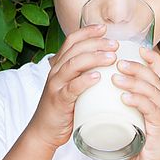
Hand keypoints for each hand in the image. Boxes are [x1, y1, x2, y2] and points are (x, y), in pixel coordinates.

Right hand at [26, 23, 118, 150]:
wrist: (44, 132)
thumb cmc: (64, 108)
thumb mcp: (74, 86)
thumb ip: (85, 75)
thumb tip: (110, 65)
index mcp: (60, 66)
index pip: (71, 41)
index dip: (87, 32)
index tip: (104, 27)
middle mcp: (56, 72)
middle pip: (75, 49)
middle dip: (96, 43)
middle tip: (115, 44)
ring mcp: (56, 86)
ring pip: (74, 64)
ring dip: (94, 58)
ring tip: (111, 57)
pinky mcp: (59, 101)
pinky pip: (71, 88)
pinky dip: (84, 81)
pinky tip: (97, 77)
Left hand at [112, 46, 159, 159]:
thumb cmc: (143, 148)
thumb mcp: (133, 122)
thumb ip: (122, 110)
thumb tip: (100, 99)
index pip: (158, 70)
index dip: (147, 57)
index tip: (131, 48)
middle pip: (153, 75)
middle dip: (134, 65)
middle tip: (116, 61)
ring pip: (151, 89)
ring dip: (133, 80)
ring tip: (115, 76)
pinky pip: (150, 108)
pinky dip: (137, 100)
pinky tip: (124, 97)